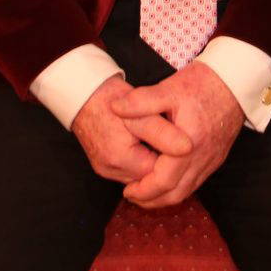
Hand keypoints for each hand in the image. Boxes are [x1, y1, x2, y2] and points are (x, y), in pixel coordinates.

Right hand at [70, 76, 188, 184]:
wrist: (82, 92)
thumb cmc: (110, 98)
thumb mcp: (141, 112)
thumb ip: (164, 132)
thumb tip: (188, 148)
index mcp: (122, 160)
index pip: (161, 174)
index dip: (174, 158)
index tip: (182, 141)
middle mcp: (112, 171)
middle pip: (151, 177)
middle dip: (164, 161)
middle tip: (173, 138)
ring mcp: (107, 170)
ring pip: (141, 175)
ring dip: (153, 160)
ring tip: (160, 138)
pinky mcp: (104, 165)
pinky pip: (130, 169)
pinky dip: (142, 158)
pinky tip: (147, 141)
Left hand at [118, 64, 244, 208]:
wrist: (236, 81)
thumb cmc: (203, 84)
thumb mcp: (169, 89)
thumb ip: (141, 101)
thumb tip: (115, 108)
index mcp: (188, 145)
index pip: (163, 181)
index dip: (143, 191)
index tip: (127, 190)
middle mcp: (202, 158)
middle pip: (175, 194)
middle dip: (152, 200)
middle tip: (133, 196)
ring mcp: (212, 160)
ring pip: (187, 191)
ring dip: (165, 196)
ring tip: (146, 192)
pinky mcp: (217, 157)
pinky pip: (197, 182)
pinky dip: (179, 187)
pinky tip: (167, 179)